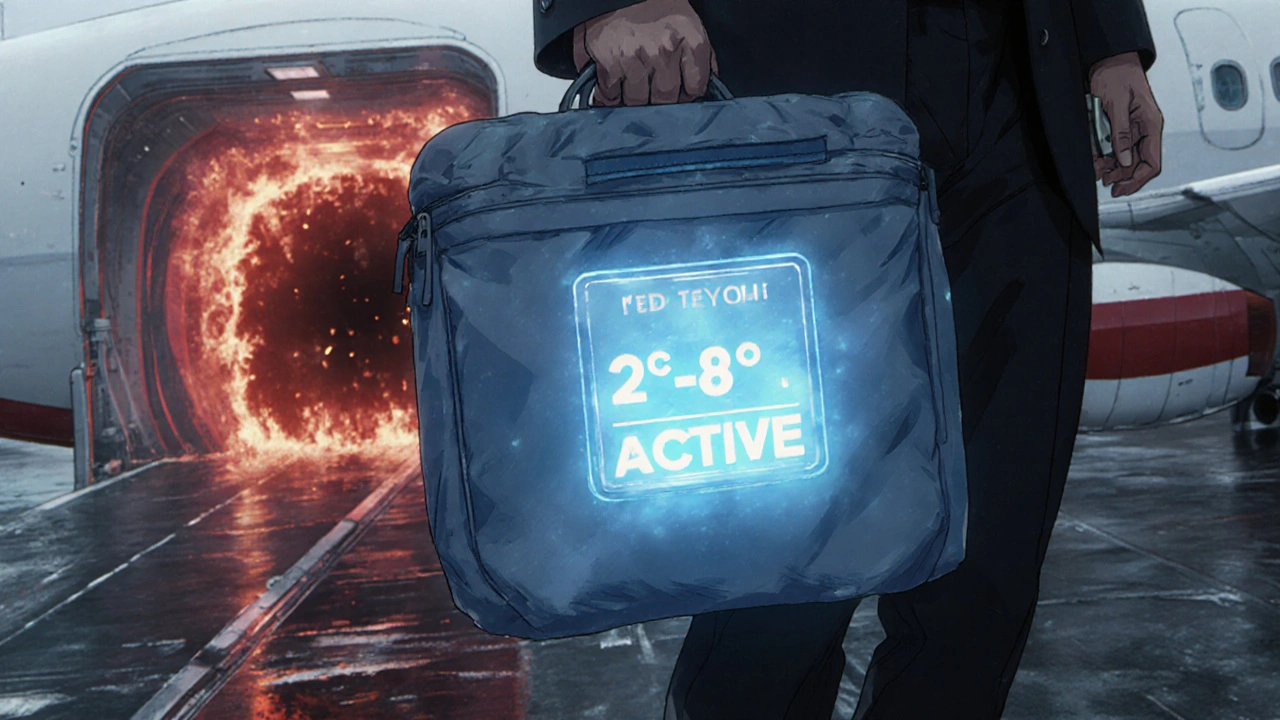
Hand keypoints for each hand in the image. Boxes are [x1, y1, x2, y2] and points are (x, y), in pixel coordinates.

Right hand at [572, 0, 717, 105]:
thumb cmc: (657, 11)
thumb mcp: (689, 25)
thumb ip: (702, 58)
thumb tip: (705, 84)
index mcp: (691, 40)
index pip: (695, 88)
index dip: (686, 93)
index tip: (679, 90)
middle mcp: (665, 49)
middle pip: (666, 97)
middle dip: (660, 100)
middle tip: (653, 90)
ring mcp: (636, 55)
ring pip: (638, 100)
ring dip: (635, 98)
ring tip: (633, 85)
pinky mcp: (610, 61)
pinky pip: (612, 95)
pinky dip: (612, 95)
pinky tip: (616, 82)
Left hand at [1090, 51, 1163, 196]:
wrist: (1109, 60)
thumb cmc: (1116, 75)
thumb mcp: (1116, 105)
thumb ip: (1120, 134)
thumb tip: (1124, 160)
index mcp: (1151, 125)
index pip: (1152, 162)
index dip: (1137, 180)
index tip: (1120, 189)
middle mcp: (1145, 130)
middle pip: (1138, 164)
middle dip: (1121, 176)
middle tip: (1103, 182)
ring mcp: (1134, 129)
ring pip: (1126, 158)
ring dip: (1111, 168)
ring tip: (1096, 171)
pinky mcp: (1122, 127)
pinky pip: (1116, 148)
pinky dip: (1105, 156)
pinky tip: (1096, 160)